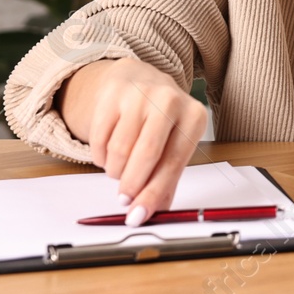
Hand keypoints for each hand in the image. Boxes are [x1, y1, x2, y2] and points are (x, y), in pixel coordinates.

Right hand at [58, 58, 206, 224]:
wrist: (139, 78)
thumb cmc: (161, 118)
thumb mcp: (175, 143)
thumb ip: (166, 179)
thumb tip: (151, 213)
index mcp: (194, 117)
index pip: (173, 162)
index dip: (153, 193)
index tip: (137, 215)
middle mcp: (170, 101)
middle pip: (146, 155)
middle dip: (132, 185)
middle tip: (124, 199)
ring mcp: (140, 94)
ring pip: (120, 150)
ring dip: (116, 170)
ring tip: (122, 168)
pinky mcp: (112, 93)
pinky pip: (99, 140)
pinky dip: (101, 157)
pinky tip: (110, 153)